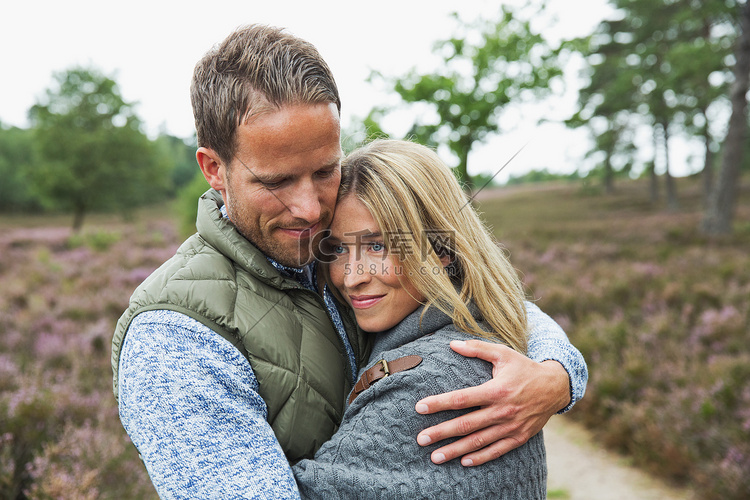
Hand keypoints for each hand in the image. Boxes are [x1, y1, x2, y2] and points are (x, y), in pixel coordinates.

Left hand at [414, 339, 569, 465]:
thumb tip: (452, 344)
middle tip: (421, 439)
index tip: (420, 407)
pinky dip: (481, 457)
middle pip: (466, 424)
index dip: (439, 403)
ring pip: (479, 441)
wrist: (556, 387)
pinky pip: (497, 450)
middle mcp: (503, 410)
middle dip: (441, 432)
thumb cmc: (524, 368)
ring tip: (435, 456)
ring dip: (456, 450)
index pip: (462, 398)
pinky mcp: (519, 437)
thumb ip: (477, 349)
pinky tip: (463, 461)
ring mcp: (511, 426)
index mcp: (496, 390)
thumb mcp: (503, 354)